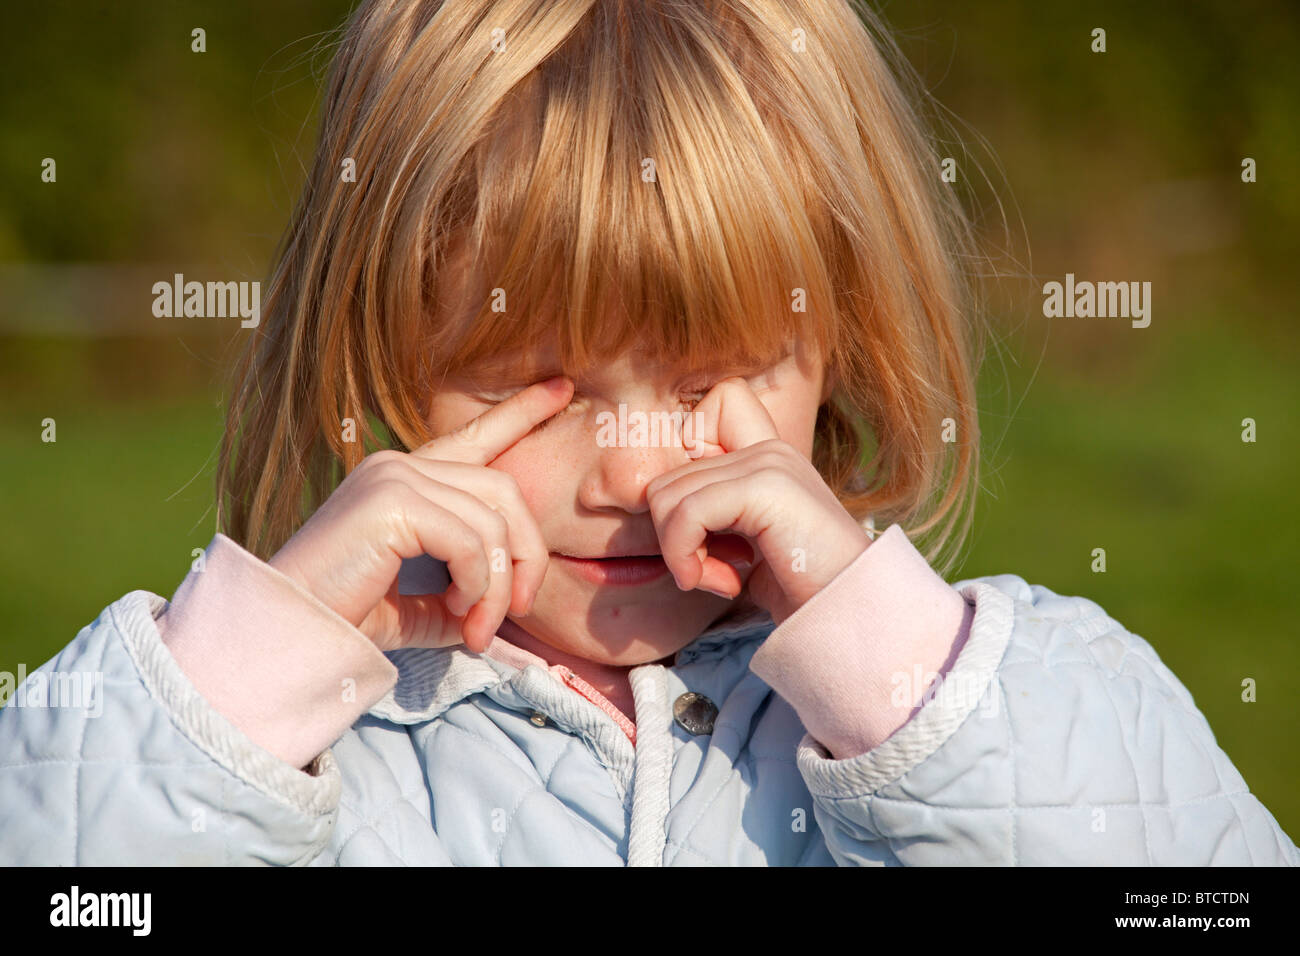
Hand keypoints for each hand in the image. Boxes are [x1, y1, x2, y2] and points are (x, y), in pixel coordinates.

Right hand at [267, 377, 574, 652]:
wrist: (288, 634)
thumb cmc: (347, 620)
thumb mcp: (422, 604)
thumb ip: (465, 592)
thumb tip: (505, 606)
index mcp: (405, 480)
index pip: (475, 436)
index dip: (520, 412)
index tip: (561, 387)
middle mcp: (399, 465)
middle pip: (505, 491)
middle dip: (526, 556)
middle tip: (515, 613)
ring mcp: (393, 476)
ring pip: (494, 520)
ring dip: (499, 586)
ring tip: (478, 628)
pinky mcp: (392, 501)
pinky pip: (472, 541)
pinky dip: (479, 584)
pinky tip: (459, 612)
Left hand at [646, 378, 869, 622]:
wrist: (856, 615)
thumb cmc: (803, 591)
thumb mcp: (749, 547)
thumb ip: (712, 519)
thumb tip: (656, 511)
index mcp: (766, 455)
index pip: (699, 418)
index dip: (680, 477)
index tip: (707, 530)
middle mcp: (767, 448)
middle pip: (667, 479)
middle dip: (675, 538)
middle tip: (714, 574)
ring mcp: (768, 462)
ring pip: (667, 497)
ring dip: (682, 553)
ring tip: (722, 580)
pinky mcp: (764, 487)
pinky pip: (687, 514)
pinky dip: (688, 557)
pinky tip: (726, 584)